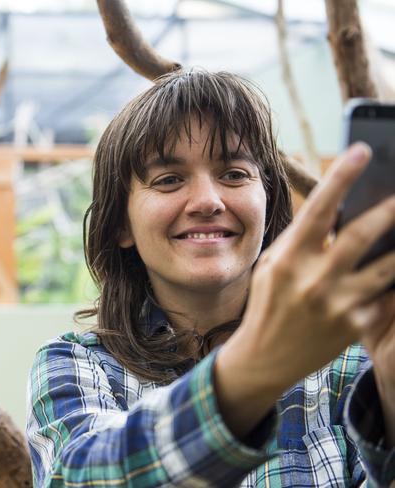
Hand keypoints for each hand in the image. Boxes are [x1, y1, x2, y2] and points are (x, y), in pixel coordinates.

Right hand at [215, 143, 394, 437]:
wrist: (265, 358)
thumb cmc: (268, 304)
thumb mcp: (271, 266)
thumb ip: (301, 240)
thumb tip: (337, 211)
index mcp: (288, 259)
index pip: (318, 209)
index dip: (342, 177)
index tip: (362, 150)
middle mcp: (314, 279)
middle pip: (364, 234)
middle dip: (392, 209)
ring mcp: (338, 304)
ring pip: (389, 266)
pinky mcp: (356, 326)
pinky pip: (389, 295)